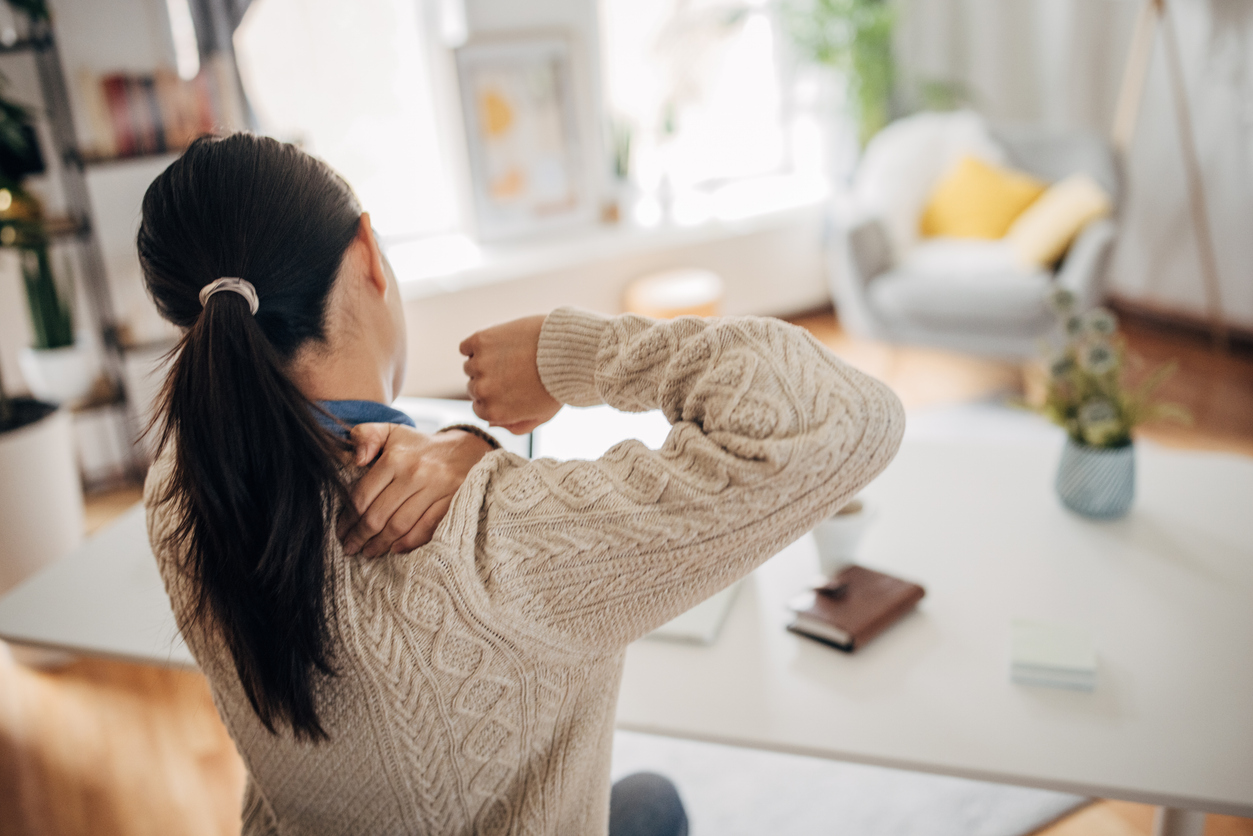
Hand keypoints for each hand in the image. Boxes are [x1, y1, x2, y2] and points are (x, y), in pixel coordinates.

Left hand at [337, 424, 494, 556]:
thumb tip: (356, 459)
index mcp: (394, 458)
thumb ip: (365, 436)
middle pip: (378, 515)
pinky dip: (409, 542)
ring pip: (399, 525)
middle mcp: (414, 473)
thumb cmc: (418, 446)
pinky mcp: (451, 501)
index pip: (362, 495)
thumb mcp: (390, 432)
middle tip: (351, 547)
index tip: (341, 531)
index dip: (348, 518)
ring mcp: (434, 489)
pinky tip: (395, 549)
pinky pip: (426, 528)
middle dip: (360, 536)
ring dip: (380, 543)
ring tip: (369, 552)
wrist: (464, 450)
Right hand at [460, 314, 561, 433]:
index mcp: (493, 413)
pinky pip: (465, 347)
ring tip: (510, 356)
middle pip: (474, 387)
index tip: (510, 387)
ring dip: (484, 362)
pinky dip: (476, 346)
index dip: (495, 397)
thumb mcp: (541, 416)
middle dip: (490, 380)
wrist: (568, 351)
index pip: (479, 407)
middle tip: (513, 370)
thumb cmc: (558, 385)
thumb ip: (515, 426)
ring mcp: (479, 364)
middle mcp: (482, 390)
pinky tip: (496, 345)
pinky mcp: (480, 340)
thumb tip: (491, 423)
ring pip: (470, 366)